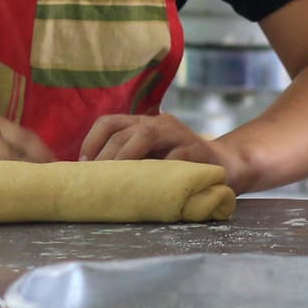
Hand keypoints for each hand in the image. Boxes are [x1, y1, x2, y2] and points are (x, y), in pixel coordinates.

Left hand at [79, 114, 244, 186]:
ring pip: (146, 135)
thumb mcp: (152, 157)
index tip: (82, 165)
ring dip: (127, 157)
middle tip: (96, 179)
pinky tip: (150, 186)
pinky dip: (160, 170)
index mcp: (144, 123)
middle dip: (106, 156)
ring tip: (117, 178)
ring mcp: (179, 134)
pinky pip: (174, 157)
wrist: (225, 165)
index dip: (91, 142)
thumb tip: (91, 176)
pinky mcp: (197, 150)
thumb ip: (129, 159)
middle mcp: (159, 123)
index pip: (109, 122)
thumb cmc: (180, 165)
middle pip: (124, 131)